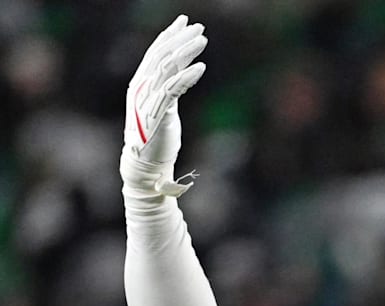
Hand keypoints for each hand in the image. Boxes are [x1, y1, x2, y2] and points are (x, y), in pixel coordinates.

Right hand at [121, 15, 206, 194]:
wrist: (146, 163)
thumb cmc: (156, 136)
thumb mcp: (164, 104)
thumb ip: (171, 85)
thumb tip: (184, 66)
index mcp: (141, 83)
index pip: (155, 52)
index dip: (169, 35)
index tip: (184, 21)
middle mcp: (142, 87)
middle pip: (161, 55)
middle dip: (180, 38)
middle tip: (200, 28)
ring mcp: (148, 100)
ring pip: (167, 67)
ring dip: (186, 52)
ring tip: (203, 41)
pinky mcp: (158, 113)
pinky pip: (173, 89)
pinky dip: (187, 76)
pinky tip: (201, 68)